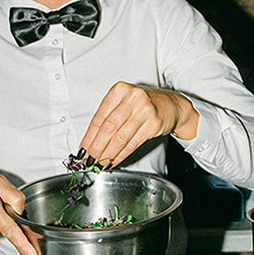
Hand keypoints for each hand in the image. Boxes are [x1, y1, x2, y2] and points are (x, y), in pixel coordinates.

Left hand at [79, 82, 198, 166]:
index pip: (100, 117)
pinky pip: (133, 143)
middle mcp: (132, 98)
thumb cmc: (143, 104)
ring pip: (121, 137)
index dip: (89, 136)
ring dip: (108, 153)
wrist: (171, 105)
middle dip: (97, 147)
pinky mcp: (154, 124)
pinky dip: (122, 154)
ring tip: (100, 163)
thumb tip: (91, 141)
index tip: (83, 149)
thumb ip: (108, 117)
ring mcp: (145, 111)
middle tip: (89, 160)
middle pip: (109, 128)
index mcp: (119, 91)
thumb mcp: (124, 102)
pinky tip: (115, 160)